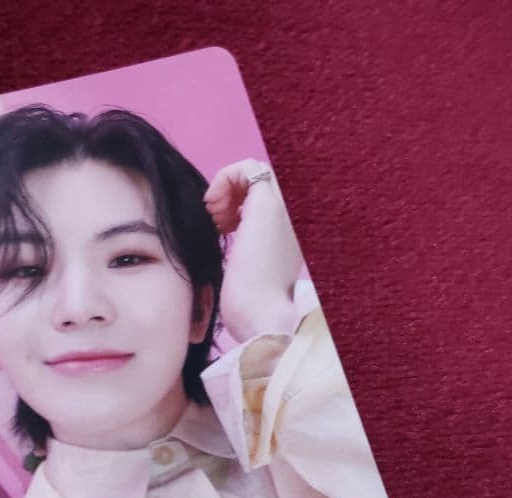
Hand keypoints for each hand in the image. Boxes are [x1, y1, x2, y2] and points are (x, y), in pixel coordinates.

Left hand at [204, 159, 305, 341]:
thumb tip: (229, 231)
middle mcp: (297, 215)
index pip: (267, 197)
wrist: (259, 316)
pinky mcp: (269, 203)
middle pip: (263, 181)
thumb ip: (250, 246)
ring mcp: (287, 206)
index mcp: (293, 231)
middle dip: (233, 193)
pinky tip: (215, 210)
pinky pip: (247, 167)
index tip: (224, 228)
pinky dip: (224, 180)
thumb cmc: (251, 304)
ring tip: (216, 217)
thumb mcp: (251, 268)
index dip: (241, 202)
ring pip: (257, 171)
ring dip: (228, 187)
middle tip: (218, 221)